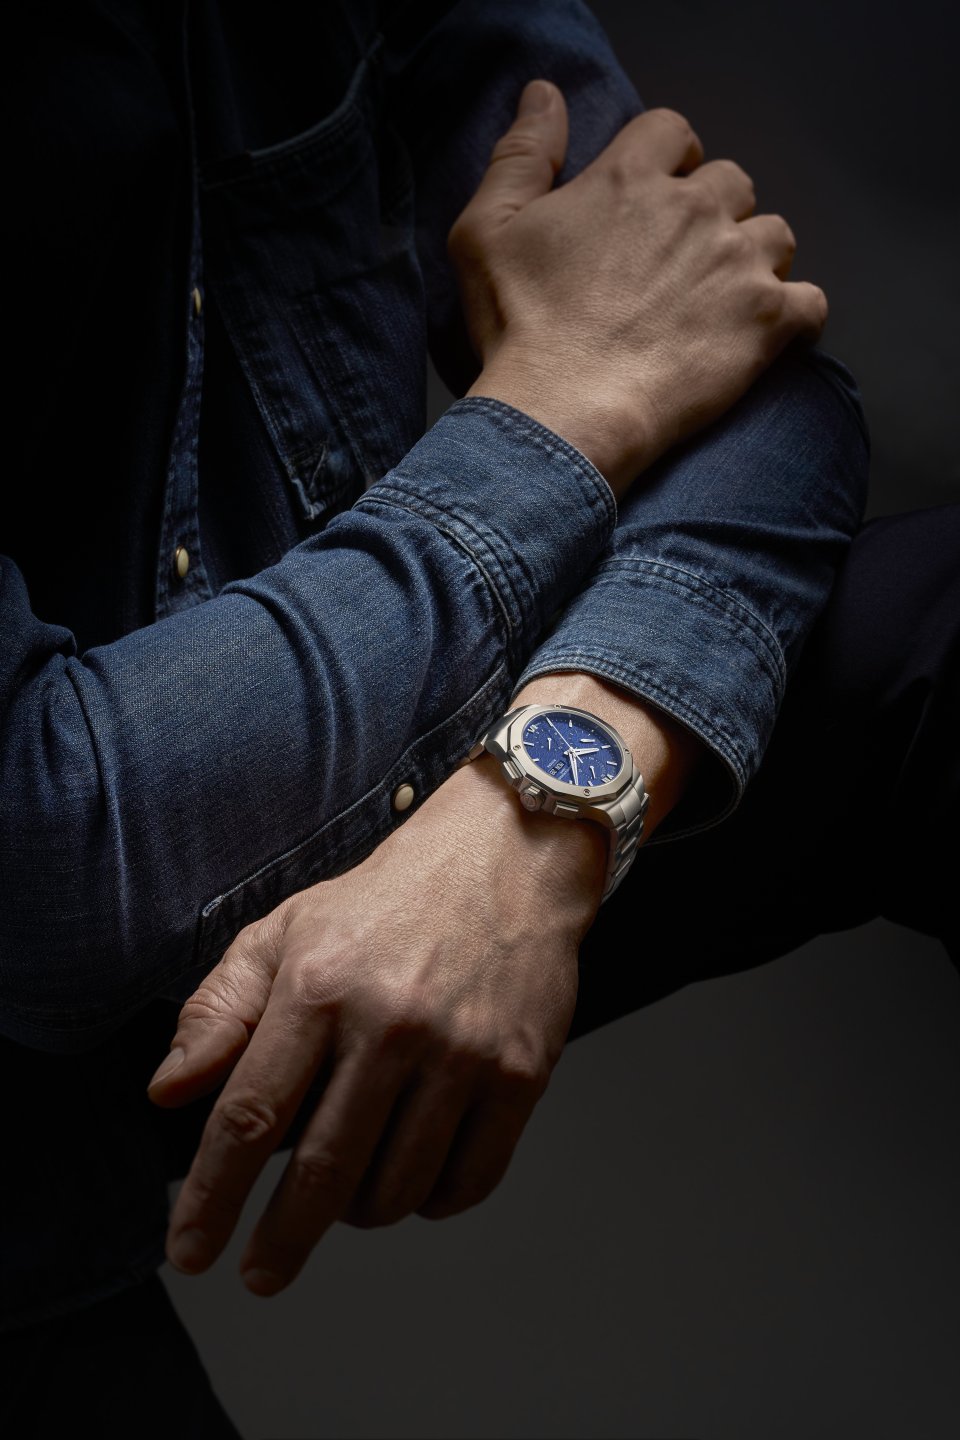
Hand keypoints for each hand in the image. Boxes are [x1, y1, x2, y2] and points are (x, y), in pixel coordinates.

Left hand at [148, 754, 606, 1296]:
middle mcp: (390, 1024)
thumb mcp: (285, 932)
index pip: (249, 1117)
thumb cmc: (386, 902)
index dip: (212, 1197)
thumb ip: (219, 1011)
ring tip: (348, 1190)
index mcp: (318, 986)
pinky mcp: (520, 1074)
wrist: (507, 857)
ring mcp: (461, 1053)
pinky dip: (431, 1203)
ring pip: (395, 1189)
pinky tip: (414, 1181)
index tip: (191, 1250)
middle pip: (321, 1173)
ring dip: (359, 1213)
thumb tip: (169, 1093)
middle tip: (259, 1272)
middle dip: (279, 1241)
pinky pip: (467, 1183)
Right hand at [451, 80, 826, 495]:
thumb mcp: (486, 231)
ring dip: (755, 260)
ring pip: (776, 236)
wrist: (564, 412)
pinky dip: (795, 318)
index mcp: (629, 179)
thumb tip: (545, 94)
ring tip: (722, 301)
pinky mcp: (767, 322)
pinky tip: (765, 338)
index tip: (653, 198)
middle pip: (732, 182)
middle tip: (682, 264)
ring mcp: (738, 264)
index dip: (668, 160)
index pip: (672, 131)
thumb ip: (521, 155)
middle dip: (714, 213)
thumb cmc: (520, 328)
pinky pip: (811, 304)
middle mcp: (694, 210)